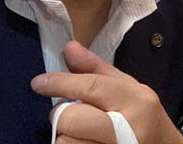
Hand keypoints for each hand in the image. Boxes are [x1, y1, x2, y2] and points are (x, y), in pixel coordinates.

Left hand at [31, 41, 182, 143]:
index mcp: (135, 100)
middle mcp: (129, 127)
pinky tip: (88, 142)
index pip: (92, 87)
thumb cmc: (143, 117)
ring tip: (85, 134)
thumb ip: (97, 70)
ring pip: (67, 142)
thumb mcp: (128, 88)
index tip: (39, 83)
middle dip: (63, 115)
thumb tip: (69, 48)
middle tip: (73, 115)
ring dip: (68, 137)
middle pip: (73, 118)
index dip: (61, 83)